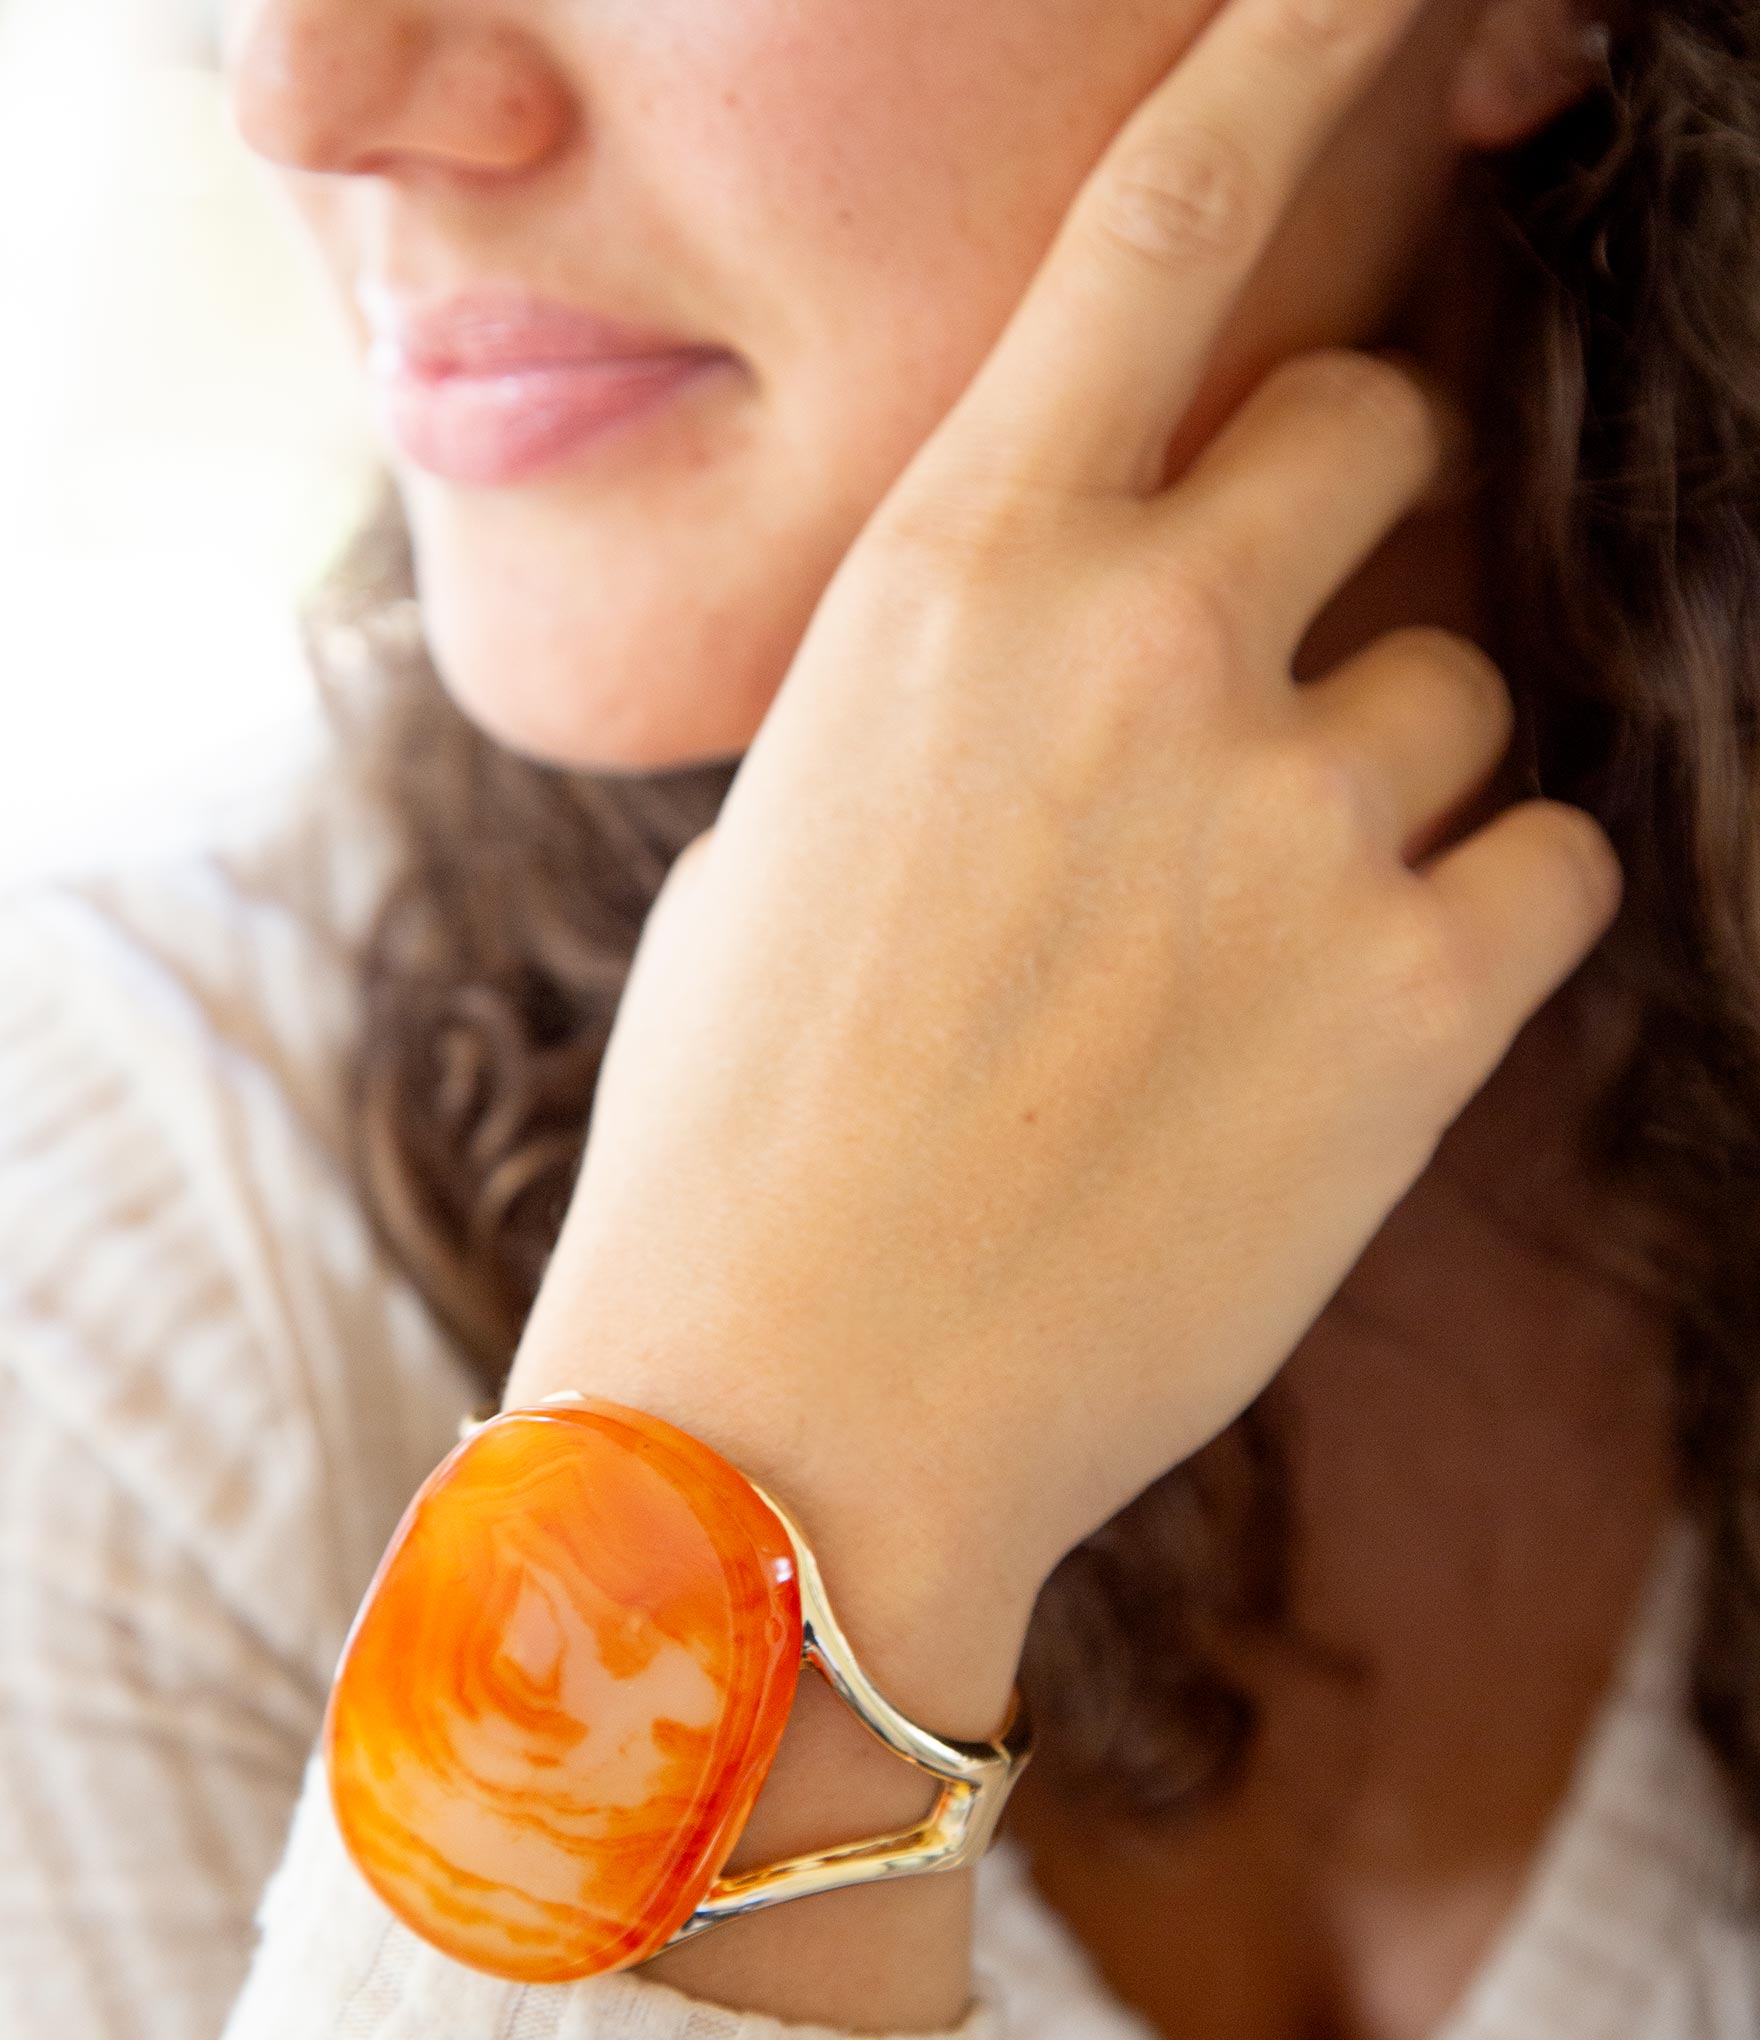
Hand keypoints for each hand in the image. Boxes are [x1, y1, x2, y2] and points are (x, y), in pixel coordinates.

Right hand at [506, 0, 1622, 1719]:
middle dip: (1349, 516)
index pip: (1157, 236)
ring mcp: (1295, 807)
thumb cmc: (751, 1118)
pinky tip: (1340, 1029)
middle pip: (1377, 422)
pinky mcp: (1420, 987)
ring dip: (1391, 771)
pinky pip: (1548, 855)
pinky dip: (1476, 915)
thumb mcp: (806, 829)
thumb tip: (1106, 621)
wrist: (796, 1403)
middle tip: (1268, 669)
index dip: (1283, 73)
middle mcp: (1140, 641)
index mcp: (950, 578)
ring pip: (1468, 674)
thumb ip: (977, 681)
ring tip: (1252, 945)